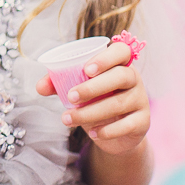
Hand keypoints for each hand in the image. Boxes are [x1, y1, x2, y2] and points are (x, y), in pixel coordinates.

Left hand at [36, 40, 149, 155]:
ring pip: (119, 103)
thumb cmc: (94, 101)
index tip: (86, 70)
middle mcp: (134, 79)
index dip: (105, 58)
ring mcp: (141, 100)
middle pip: (121, 76)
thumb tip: (40, 87)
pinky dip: (108, 130)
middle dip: (93, 87)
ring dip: (91, 112)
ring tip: (68, 119)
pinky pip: (128, 125)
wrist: (114, 133)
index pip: (121, 51)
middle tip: (70, 97)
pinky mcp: (144, 122)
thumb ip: (58, 84)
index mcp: (118, 64)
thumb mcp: (77, 90)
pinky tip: (92, 133)